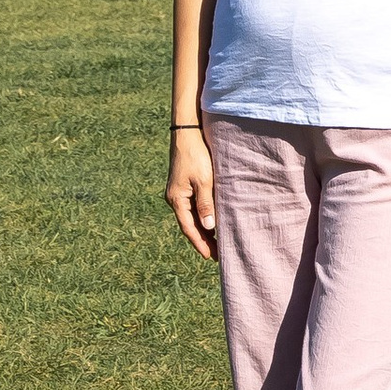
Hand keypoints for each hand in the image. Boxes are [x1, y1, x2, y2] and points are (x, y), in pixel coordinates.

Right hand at [165, 128, 218, 259]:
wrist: (187, 132)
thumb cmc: (196, 155)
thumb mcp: (203, 181)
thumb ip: (206, 205)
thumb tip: (208, 228)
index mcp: (177, 199)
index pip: (189, 228)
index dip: (200, 243)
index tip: (210, 257)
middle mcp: (174, 198)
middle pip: (189, 225)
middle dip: (202, 239)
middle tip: (216, 254)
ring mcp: (177, 191)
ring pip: (190, 216)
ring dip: (202, 229)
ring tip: (215, 242)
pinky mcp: (182, 185)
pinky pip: (191, 207)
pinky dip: (200, 216)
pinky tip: (209, 221)